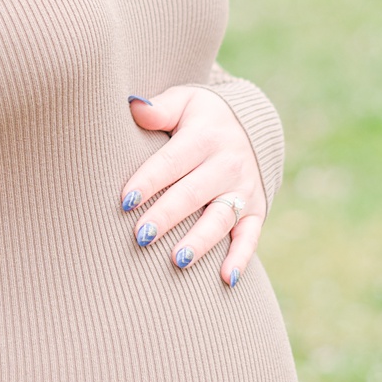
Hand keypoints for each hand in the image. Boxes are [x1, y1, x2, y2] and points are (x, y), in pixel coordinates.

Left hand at [123, 87, 266, 285]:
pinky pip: (250, 236)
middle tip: (140, 236)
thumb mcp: (183, 102)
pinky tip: (226, 280)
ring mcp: (244, 190)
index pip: (171, 162)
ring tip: (177, 260)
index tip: (125, 200)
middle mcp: (228, 165)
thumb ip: (158, 109)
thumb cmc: (199, 117)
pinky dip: (241, 258)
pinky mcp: (256, 210)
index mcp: (205, 137)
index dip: (148, 181)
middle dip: (167, 216)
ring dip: (200, 241)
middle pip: (192, 194)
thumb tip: (133, 105)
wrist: (251, 124)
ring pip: (220, 219)